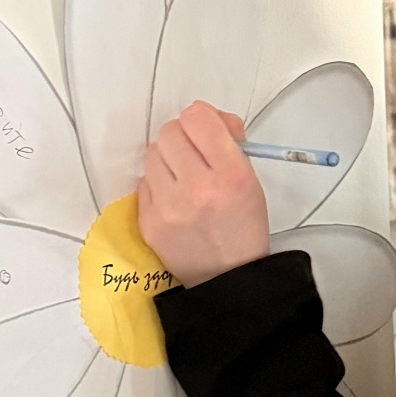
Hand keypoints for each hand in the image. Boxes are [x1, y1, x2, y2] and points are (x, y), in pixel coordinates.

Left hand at [138, 101, 269, 288]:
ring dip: (168, 159)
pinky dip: (158, 184)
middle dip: (184, 137)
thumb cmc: (244, 229)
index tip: (211, 131)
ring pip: (152, 153)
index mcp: (231, 175)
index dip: (204, 119)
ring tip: (184, 177)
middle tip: (196, 153)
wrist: (228, 279)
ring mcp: (168, 207)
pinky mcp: (149, 222)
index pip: (198, 117)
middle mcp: (196, 188)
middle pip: (170, 131)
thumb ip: (229, 146)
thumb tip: (210, 121)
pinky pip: (144, 182)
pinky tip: (175, 199)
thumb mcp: (251, 181)